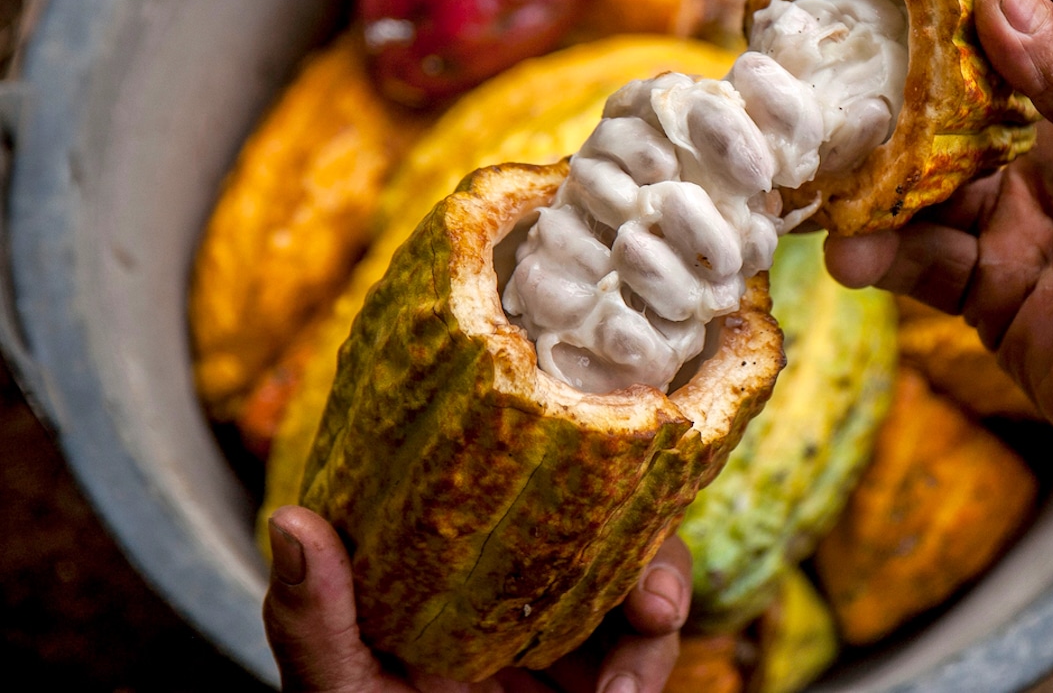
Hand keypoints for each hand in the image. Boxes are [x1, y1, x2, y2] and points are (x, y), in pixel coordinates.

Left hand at [262, 505, 691, 692]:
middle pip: (610, 534)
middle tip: (655, 606)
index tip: (596, 496)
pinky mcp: (594, 678)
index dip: (568, 484)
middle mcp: (521, 590)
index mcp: (461, 568)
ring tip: (626, 692)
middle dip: (650, 560)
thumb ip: (312, 620)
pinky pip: (641, 656)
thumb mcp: (337, 686)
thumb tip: (293, 518)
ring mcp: (563, 638)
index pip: (526, 495)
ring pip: (644, 595)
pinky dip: (647, 668)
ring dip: (654, 629)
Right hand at [824, 0, 1052, 492]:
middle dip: (907, 68)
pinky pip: (920, 256)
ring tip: (827, 179)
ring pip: (928, 173)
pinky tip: (856, 255)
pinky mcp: (988, 283)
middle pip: (971, 79)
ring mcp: (1019, 214)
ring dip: (875, 177)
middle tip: (841, 58)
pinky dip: (881, 254)